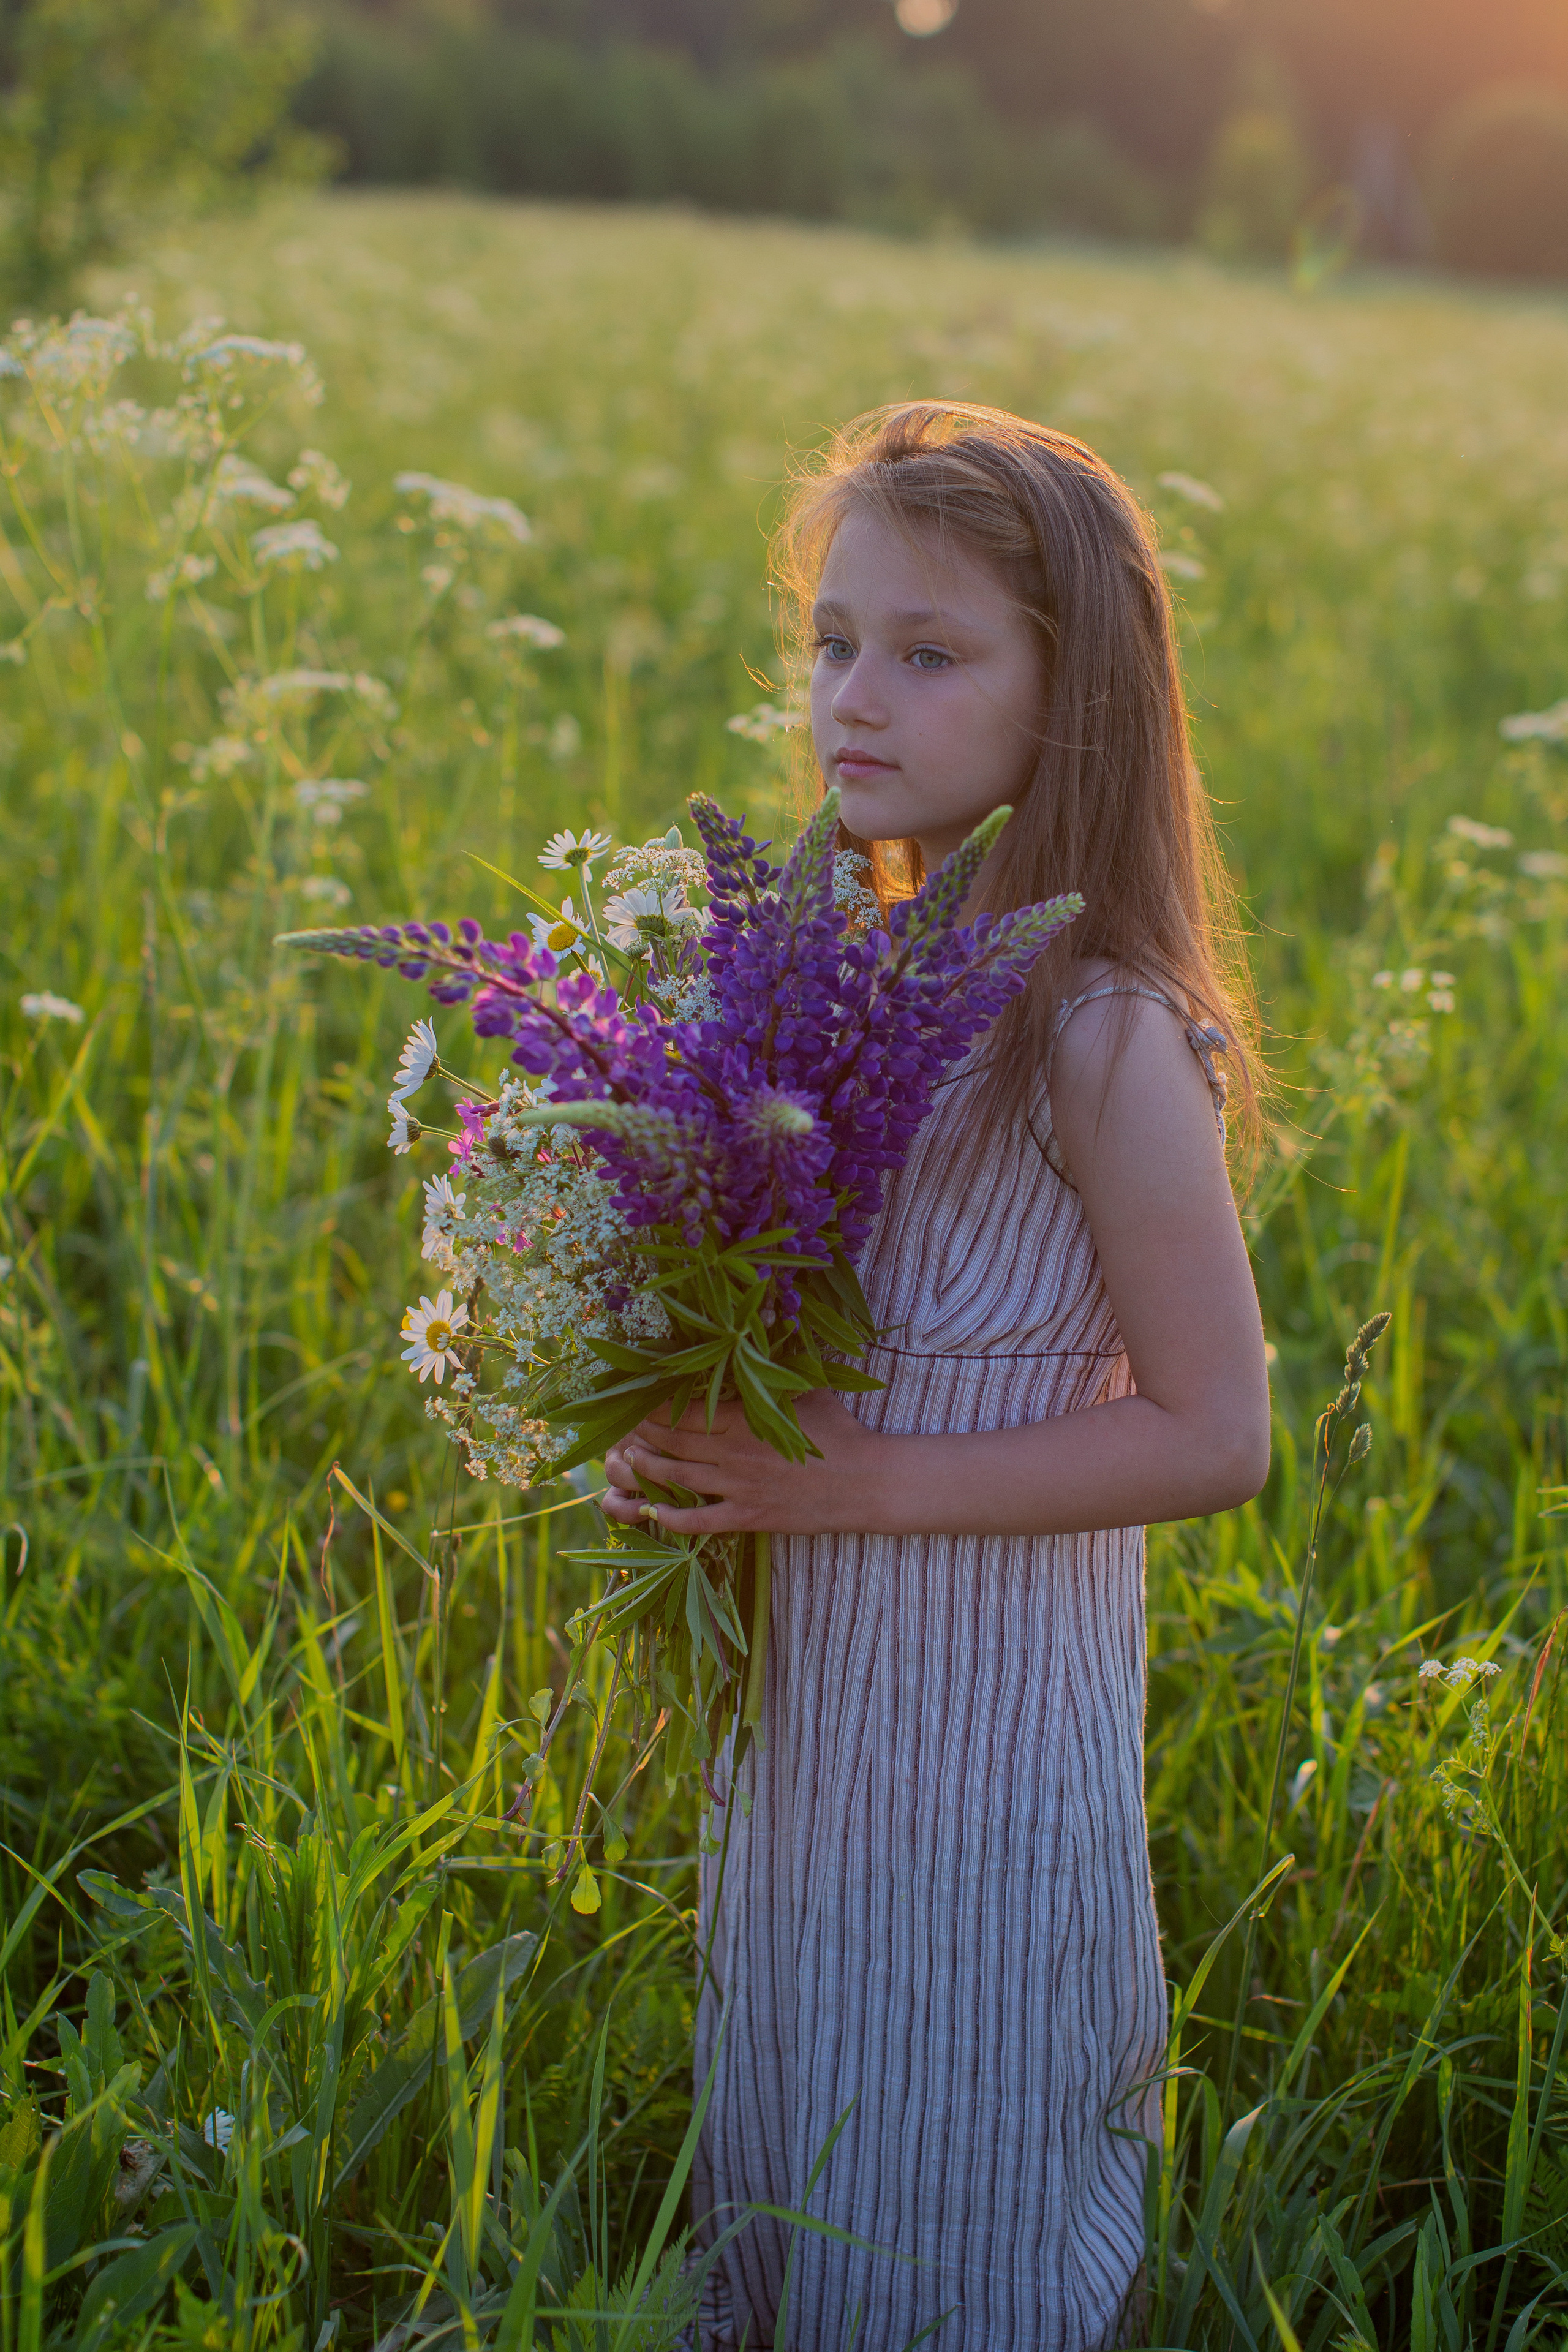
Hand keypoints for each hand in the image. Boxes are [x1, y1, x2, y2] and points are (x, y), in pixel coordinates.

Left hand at [601, 1390, 876, 1537]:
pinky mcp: (750, 1518)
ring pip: (680, 1479)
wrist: (866, 1482)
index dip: (654, 1408)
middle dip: (644, 1436)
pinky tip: (652, 1512)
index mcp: (746, 1419)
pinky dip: (672, 1519)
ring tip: (628, 1462)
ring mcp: (740, 1489)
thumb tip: (769, 1320)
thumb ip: (780, 1363)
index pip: (686, 1412)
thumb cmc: (840, 1432)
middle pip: (675, 1443)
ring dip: (648, 1471)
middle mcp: (735, 1454)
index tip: (636, 1401)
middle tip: (623, 1430)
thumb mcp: (809, 1389)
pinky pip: (700, 1522)